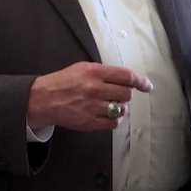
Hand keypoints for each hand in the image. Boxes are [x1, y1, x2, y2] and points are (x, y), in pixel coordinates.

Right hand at [27, 61, 152, 131]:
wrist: (44, 99)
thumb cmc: (64, 82)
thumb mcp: (84, 67)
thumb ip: (105, 72)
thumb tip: (128, 78)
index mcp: (94, 72)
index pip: (127, 76)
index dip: (141, 81)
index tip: (147, 86)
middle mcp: (95, 89)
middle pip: (126, 94)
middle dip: (125, 94)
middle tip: (118, 94)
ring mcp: (92, 107)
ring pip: (122, 109)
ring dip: (120, 107)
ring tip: (110, 104)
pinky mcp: (89, 122)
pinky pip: (113, 123)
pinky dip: (115, 119)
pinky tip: (108, 114)